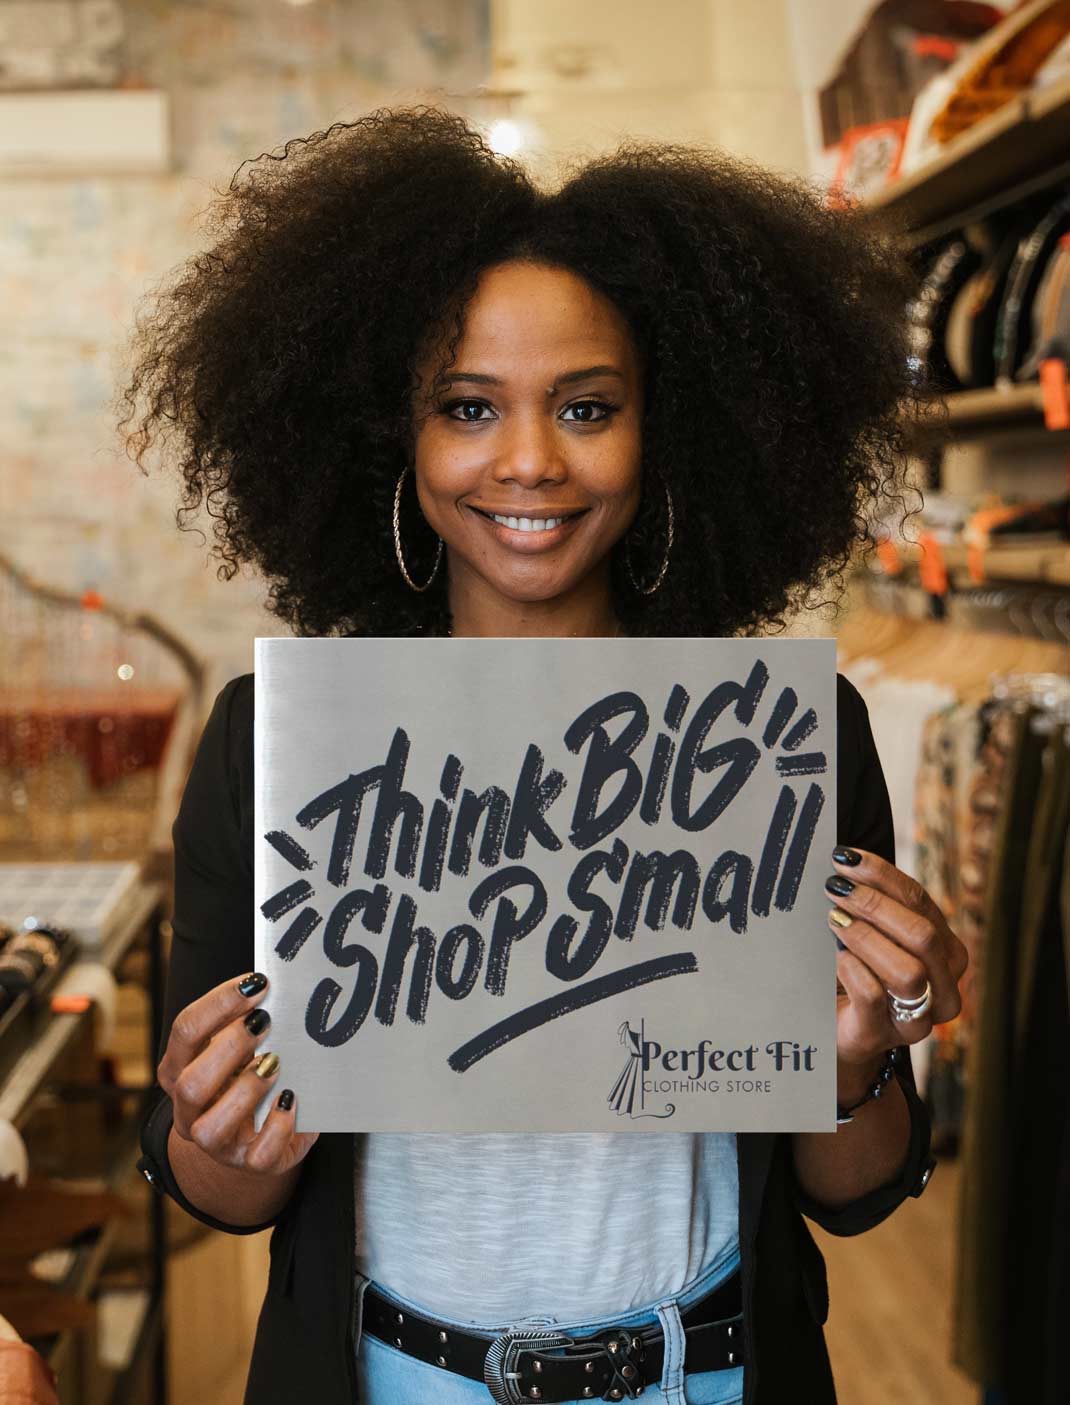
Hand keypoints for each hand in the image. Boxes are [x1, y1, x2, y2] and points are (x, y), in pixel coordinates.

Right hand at [157, 973, 318, 1174]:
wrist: (257, 1135)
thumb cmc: (248, 1076)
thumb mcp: (238, 1048)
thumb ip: (245, 1021)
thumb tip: (271, 986)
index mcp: (180, 1070)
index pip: (186, 1031)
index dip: (220, 1003)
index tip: (257, 984)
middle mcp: (189, 1110)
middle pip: (190, 1084)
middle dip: (229, 1048)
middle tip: (264, 1022)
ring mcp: (217, 1142)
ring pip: (210, 1128)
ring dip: (246, 1090)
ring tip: (275, 1063)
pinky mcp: (249, 1162)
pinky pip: (257, 1156)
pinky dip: (277, 1127)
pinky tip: (292, 1100)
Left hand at [824, 847, 967, 1070]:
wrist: (835, 1030)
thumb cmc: (857, 972)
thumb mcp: (874, 934)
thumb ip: (875, 904)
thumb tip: (846, 860)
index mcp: (947, 953)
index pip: (921, 902)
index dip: (882, 875)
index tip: (845, 857)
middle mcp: (944, 986)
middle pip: (922, 934)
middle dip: (875, 904)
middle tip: (835, 888)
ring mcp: (918, 1017)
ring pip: (908, 971)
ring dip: (865, 938)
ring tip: (834, 920)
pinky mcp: (882, 1035)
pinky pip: (874, 997)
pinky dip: (853, 970)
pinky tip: (837, 959)